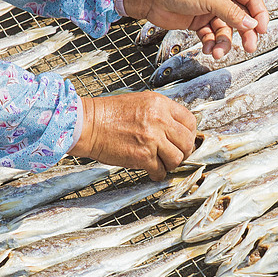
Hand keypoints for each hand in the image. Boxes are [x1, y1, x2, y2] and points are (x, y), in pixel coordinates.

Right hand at [68, 93, 196, 180]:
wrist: (88, 124)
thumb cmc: (109, 114)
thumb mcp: (140, 102)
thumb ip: (160, 113)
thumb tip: (176, 129)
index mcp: (160, 104)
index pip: (189, 121)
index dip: (189, 133)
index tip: (183, 140)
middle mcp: (159, 120)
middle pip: (187, 142)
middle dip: (184, 151)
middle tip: (175, 154)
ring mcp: (152, 139)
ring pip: (177, 158)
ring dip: (171, 163)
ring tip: (161, 162)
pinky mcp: (142, 156)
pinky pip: (160, 170)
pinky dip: (157, 173)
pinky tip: (151, 170)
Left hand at [122, 0, 269, 59]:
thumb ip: (231, 12)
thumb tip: (251, 25)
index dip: (259, 14)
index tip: (262, 30)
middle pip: (241, 17)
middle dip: (245, 34)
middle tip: (249, 47)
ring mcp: (209, 10)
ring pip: (225, 30)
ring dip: (224, 43)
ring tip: (217, 52)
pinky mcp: (197, 22)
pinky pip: (211, 36)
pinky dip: (211, 44)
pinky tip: (207, 49)